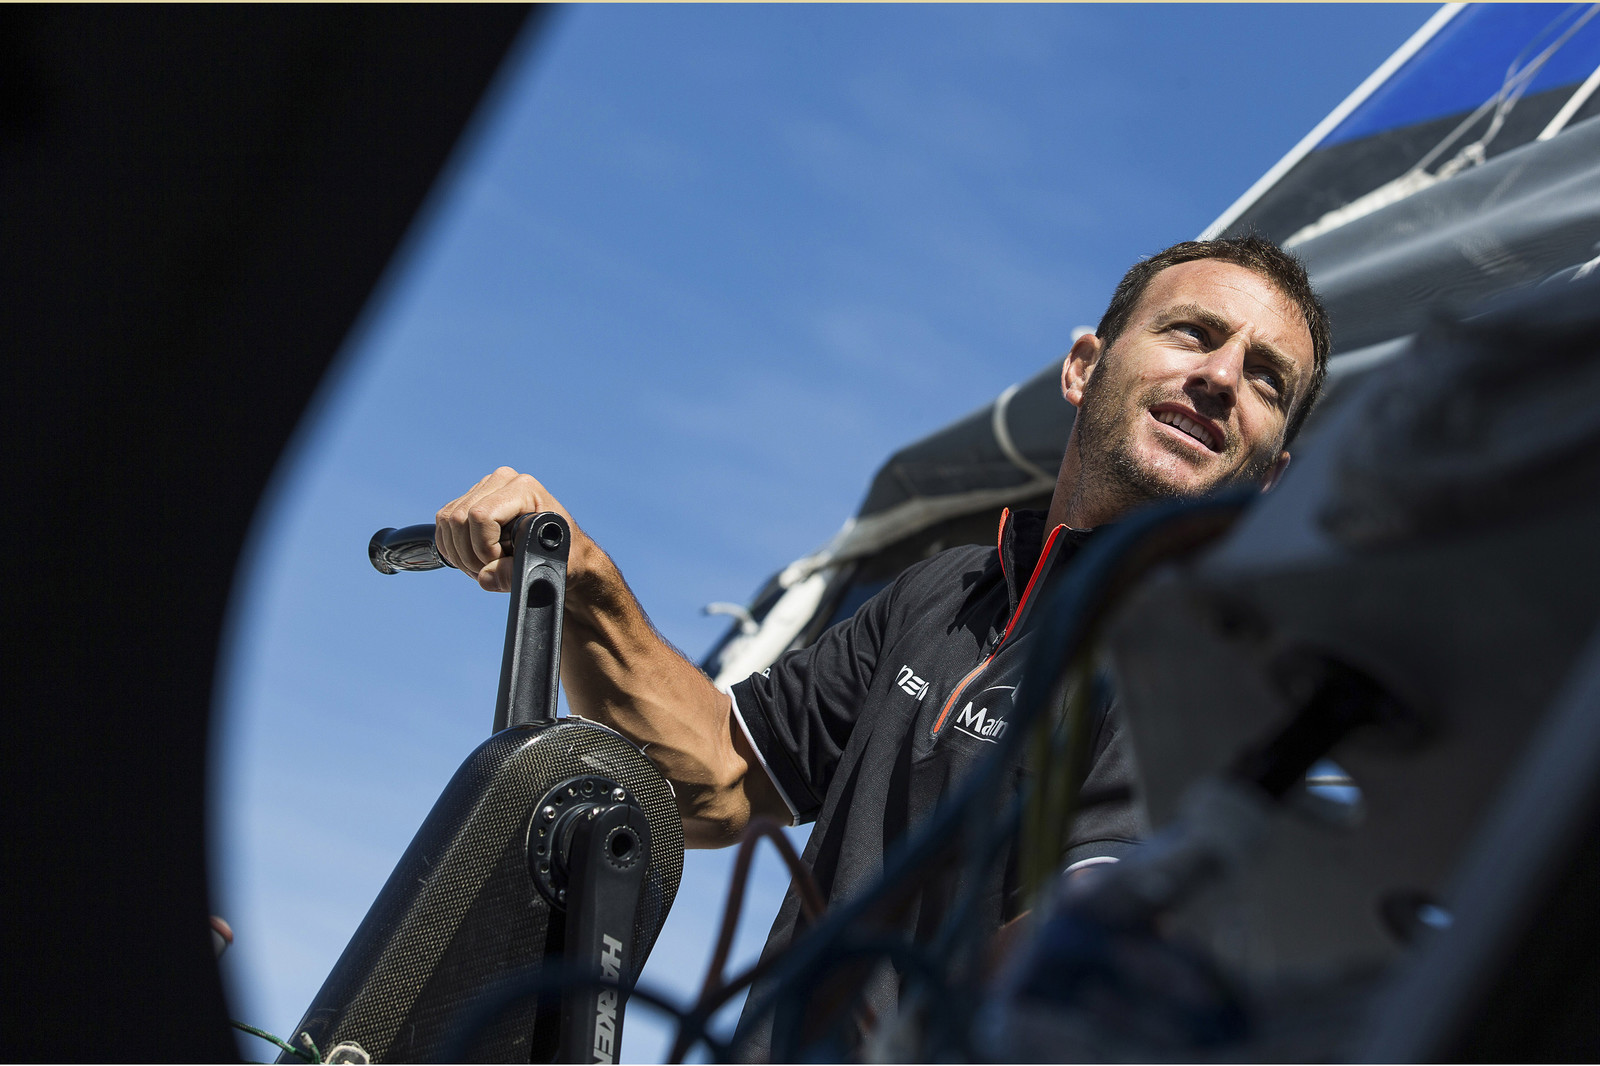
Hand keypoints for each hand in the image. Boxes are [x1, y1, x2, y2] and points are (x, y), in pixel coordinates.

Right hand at [435, 467, 574, 591]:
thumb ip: (512, 575)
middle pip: (459, 518)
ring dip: (460, 554)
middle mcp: (502, 481)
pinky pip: (444, 524)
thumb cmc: (563, 557)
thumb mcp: (545, 568)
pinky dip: (454, 548)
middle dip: (470, 554)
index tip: (501, 563)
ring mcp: (485, 488)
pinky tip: (475, 560)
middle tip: (490, 571)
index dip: (483, 547)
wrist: (564, 553)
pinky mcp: (471, 500)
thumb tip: (484, 577)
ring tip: (485, 568)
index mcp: (524, 489)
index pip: (481, 515)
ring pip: (448, 521)